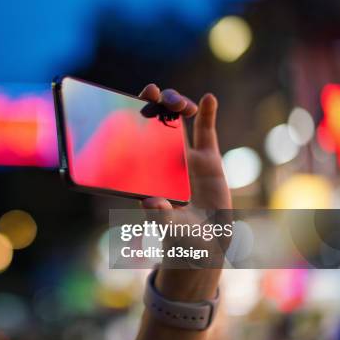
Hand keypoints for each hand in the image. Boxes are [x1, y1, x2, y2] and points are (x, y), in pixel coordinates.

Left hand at [138, 84, 230, 301]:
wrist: (205, 244)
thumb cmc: (179, 236)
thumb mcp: (169, 227)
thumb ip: (160, 215)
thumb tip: (150, 202)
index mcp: (145, 168)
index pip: (134, 135)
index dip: (131, 115)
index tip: (130, 100)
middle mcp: (162, 157)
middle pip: (156, 119)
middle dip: (155, 102)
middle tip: (155, 95)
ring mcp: (186, 156)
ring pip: (180, 120)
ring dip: (179, 104)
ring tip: (184, 105)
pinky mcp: (208, 159)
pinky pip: (206, 132)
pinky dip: (208, 113)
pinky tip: (208, 99)